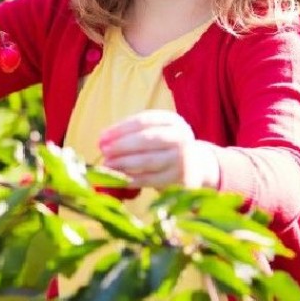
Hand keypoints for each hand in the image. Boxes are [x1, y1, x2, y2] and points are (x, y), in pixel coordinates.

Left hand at [98, 109, 219, 189]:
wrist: (196, 167)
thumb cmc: (165, 147)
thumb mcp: (155, 133)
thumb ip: (131, 134)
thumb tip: (103, 140)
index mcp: (173, 121)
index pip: (143, 121)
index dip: (120, 129)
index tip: (102, 136)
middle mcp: (181, 137)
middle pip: (147, 139)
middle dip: (121, 145)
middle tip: (104, 150)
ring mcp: (182, 159)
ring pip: (148, 160)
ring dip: (124, 163)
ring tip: (107, 165)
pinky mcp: (180, 179)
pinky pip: (152, 179)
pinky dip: (133, 179)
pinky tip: (119, 179)